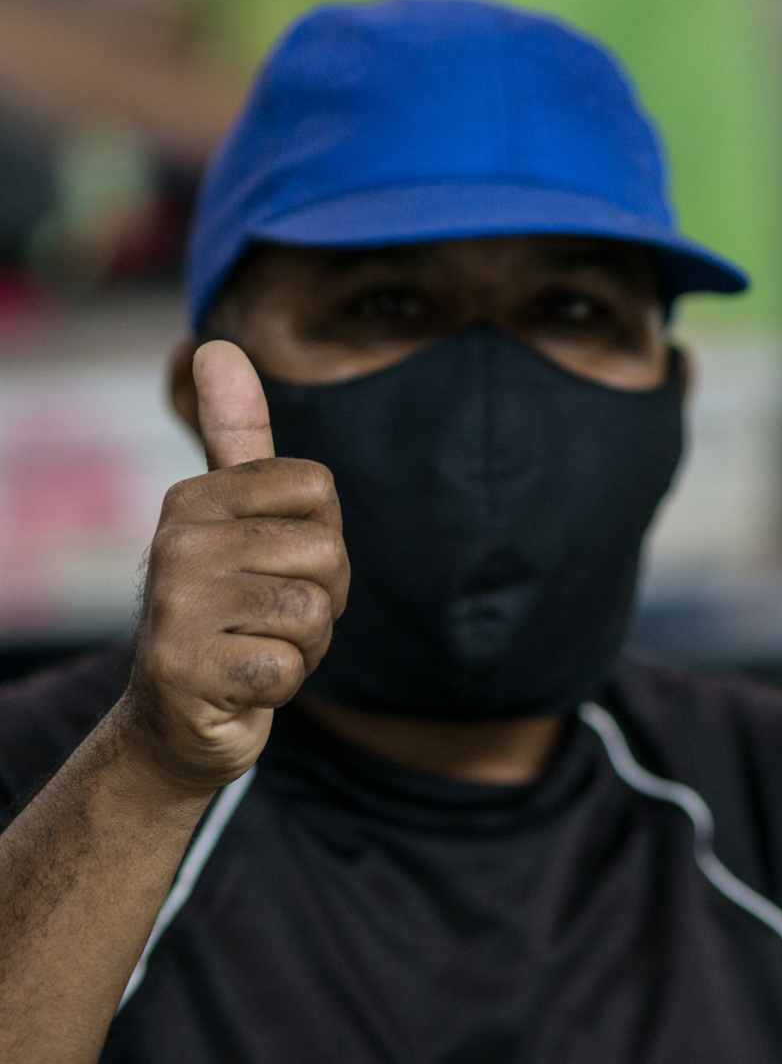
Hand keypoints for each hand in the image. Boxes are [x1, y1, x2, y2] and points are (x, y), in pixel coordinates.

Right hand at [123, 340, 348, 793]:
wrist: (178, 720)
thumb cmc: (228, 610)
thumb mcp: (235, 519)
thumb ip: (235, 435)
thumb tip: (217, 343)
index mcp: (195, 496)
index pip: (318, 488)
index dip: (320, 537)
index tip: (278, 565)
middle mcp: (176, 541)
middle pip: (326, 552)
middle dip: (321, 599)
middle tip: (269, 620)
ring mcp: (173, 606)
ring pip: (312, 613)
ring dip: (303, 646)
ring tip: (256, 648)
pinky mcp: (183, 669)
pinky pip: (288, 667)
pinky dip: (281, 684)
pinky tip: (241, 683)